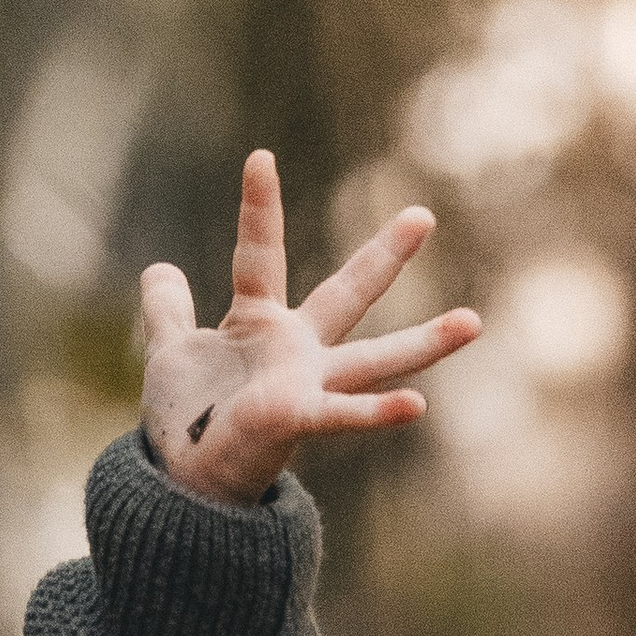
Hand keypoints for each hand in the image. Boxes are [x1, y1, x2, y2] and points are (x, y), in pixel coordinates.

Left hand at [140, 149, 479, 507]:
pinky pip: (343, 415)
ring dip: (424, 343)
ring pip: (373, 359)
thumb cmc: (186, 419)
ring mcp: (305, 384)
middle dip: (382, 258)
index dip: (257, 209)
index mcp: (261, 325)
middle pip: (346, 294)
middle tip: (422, 216)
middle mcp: (296, 350)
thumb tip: (160, 267)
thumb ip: (168, 310)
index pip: (259, 255)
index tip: (260, 156)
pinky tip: (417, 406)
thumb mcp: (172, 352)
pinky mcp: (298, 419)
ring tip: (475, 322)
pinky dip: (377, 412)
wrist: (184, 479)